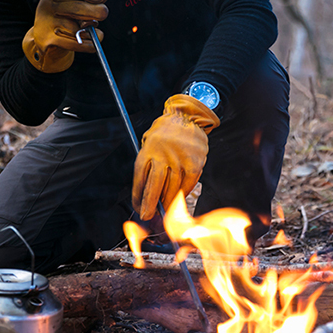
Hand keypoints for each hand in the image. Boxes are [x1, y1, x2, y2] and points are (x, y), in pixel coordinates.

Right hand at [22, 0, 107, 72]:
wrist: (45, 37)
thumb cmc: (62, 17)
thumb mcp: (70, 2)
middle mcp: (48, 6)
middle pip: (77, 8)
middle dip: (96, 11)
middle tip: (103, 14)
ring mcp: (46, 23)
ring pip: (76, 29)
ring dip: (92, 33)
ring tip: (96, 33)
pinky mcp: (48, 40)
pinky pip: (74, 43)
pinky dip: (88, 45)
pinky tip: (93, 44)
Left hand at [132, 94, 220, 219]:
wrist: (186, 117)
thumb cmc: (165, 133)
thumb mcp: (149, 143)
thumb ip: (148, 165)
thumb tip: (146, 194)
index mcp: (148, 150)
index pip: (139, 180)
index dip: (138, 197)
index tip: (138, 207)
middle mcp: (162, 155)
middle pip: (154, 188)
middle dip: (149, 206)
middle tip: (148, 216)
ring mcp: (180, 160)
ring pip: (172, 190)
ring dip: (167, 202)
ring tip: (164, 208)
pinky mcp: (195, 164)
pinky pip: (187, 185)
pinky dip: (182, 194)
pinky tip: (178, 197)